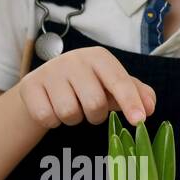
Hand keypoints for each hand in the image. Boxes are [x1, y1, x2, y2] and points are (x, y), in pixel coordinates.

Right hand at [19, 46, 156, 128]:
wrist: (46, 82)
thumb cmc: (88, 84)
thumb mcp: (113, 86)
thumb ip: (137, 94)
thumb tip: (149, 108)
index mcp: (99, 58)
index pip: (119, 81)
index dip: (130, 102)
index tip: (139, 121)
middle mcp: (74, 60)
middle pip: (94, 104)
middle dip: (95, 115)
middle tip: (90, 110)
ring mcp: (50, 71)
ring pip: (69, 113)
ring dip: (73, 119)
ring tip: (71, 107)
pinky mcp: (30, 86)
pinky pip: (47, 117)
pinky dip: (53, 121)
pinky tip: (52, 108)